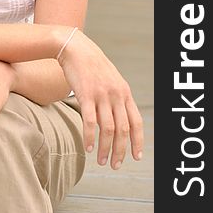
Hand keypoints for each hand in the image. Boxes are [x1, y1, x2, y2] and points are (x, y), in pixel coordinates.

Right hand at [57, 28, 143, 169]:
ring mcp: (101, 94)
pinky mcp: (86, 94)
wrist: (75, 47)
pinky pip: (90, 122)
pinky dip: (90, 137)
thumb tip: (117, 118)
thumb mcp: (110, 79)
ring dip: (105, 149)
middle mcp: (116, 94)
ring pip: (108, 129)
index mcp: (124, 91)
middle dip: (121, 151)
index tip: (136, 157)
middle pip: (123, 130)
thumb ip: (116, 97)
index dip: (138, 141)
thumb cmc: (90, 64)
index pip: (136, 122)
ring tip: (101, 160)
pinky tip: (87, 147)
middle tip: (115, 165)